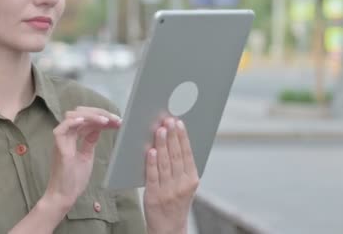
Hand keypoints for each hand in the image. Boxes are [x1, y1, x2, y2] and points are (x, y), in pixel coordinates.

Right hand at [43, 107, 121, 211]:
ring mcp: (62, 140)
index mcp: (73, 137)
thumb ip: (90, 141)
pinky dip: (73, 122)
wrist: (64, 195)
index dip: (102, 117)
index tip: (117, 121)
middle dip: (99, 113)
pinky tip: (86, 121)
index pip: (87, 119)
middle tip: (116, 119)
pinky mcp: (59, 148)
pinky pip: (62, 129)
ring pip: (72, 117)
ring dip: (91, 116)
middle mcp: (66, 135)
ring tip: (106, 121)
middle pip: (80, 113)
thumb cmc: (74, 179)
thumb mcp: (87, 156)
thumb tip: (97, 128)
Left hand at [143, 117, 198, 233]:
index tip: (179, 122)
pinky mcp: (154, 196)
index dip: (183, 137)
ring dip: (162, 144)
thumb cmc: (175, 201)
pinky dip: (152, 162)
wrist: (168, 228)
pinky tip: (151, 151)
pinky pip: (153, 176)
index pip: (187, 154)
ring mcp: (168, 191)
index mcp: (192, 180)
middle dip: (172, 136)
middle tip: (168, 119)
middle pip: (176, 156)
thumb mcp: (184, 185)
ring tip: (160, 129)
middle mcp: (182, 185)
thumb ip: (181, 166)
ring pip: (165, 163)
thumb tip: (175, 139)